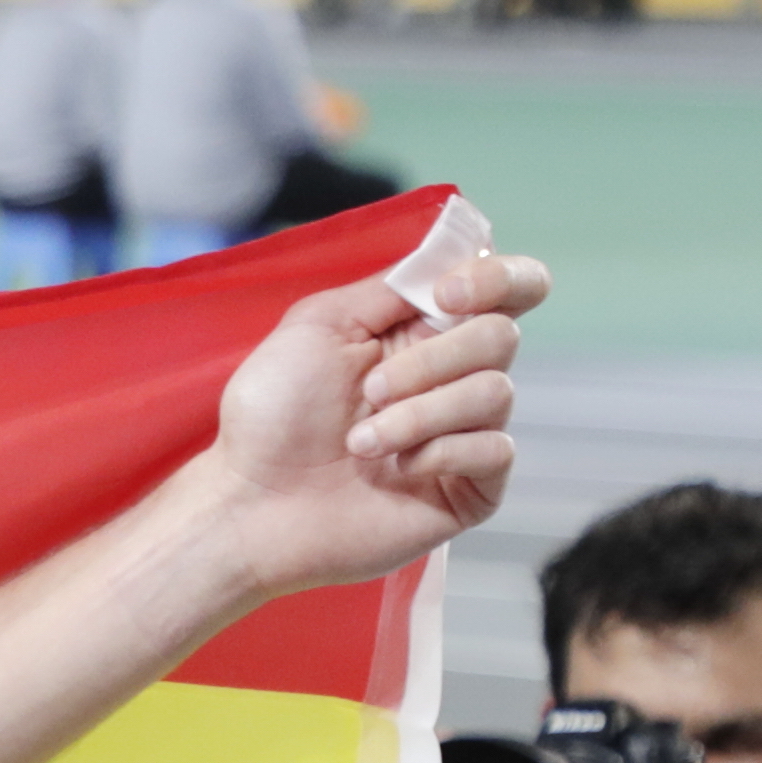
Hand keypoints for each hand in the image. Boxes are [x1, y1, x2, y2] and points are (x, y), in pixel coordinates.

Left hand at [197, 248, 549, 603]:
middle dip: (430, 361)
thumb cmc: (271, 417)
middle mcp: (454, 377)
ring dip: (419, 414)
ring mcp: (465, 432)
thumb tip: (450, 260)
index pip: (511, 287)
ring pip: (496, 392)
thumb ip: (389, 287)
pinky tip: (396, 471)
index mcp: (425, 332)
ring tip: (359, 444)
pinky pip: (496, 451)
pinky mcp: (471, 487)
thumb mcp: (319, 325)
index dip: (498, 279)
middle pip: (501, 335)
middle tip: (369, 392)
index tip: (446, 295)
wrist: (250, 502)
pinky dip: (441, 453)